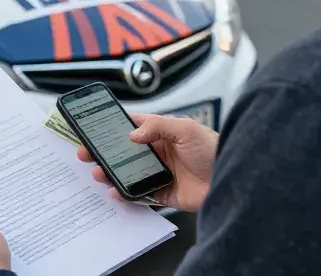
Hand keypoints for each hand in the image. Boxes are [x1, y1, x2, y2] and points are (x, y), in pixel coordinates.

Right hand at [77, 113, 217, 211]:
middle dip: (103, 153)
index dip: (111, 128)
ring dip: (110, 173)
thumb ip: (158, 127)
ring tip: (99, 173)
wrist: (234, 180)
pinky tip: (115, 191)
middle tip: (86, 154)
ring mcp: (159, 173)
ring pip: (127, 173)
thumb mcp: (186, 129)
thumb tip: (132, 134)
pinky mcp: (163, 193)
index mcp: (162, 133)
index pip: (131, 127)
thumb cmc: (214, 149)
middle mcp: (158, 152)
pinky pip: (139, 194)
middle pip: (124, 152)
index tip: (92, 129)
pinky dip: (125, 194)